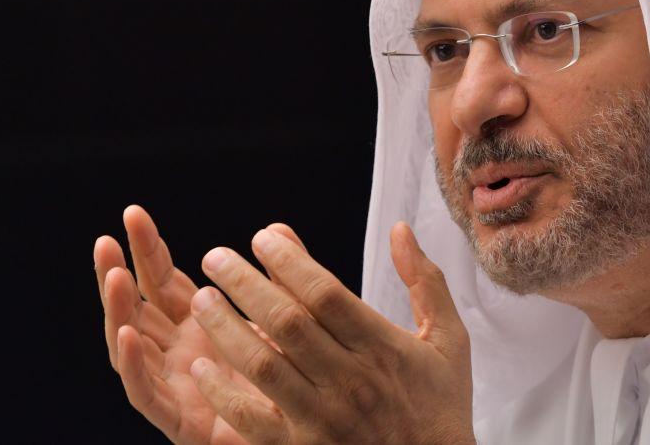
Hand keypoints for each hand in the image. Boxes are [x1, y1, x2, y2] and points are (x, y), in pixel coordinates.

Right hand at [94, 205, 309, 443]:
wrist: (313, 432)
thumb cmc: (296, 373)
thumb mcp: (286, 317)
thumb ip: (280, 277)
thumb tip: (276, 227)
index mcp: (197, 323)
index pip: (162, 279)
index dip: (147, 248)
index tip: (134, 214)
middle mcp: (178, 351)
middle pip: (136, 308)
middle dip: (118, 274)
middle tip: (106, 241)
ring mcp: (174, 384)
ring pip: (131, 347)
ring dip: (117, 312)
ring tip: (114, 278)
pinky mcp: (180, 421)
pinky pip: (146, 394)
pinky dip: (132, 365)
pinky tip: (126, 335)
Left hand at [188, 221, 474, 443]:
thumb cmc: (439, 405)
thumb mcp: (449, 340)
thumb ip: (426, 282)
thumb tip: (401, 229)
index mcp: (383, 349)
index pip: (326, 294)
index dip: (290, 261)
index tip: (263, 236)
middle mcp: (351, 382)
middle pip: (287, 322)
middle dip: (245, 284)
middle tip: (215, 256)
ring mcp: (323, 420)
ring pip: (263, 365)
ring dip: (226, 329)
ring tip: (201, 299)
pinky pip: (251, 420)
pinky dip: (221, 393)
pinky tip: (200, 366)